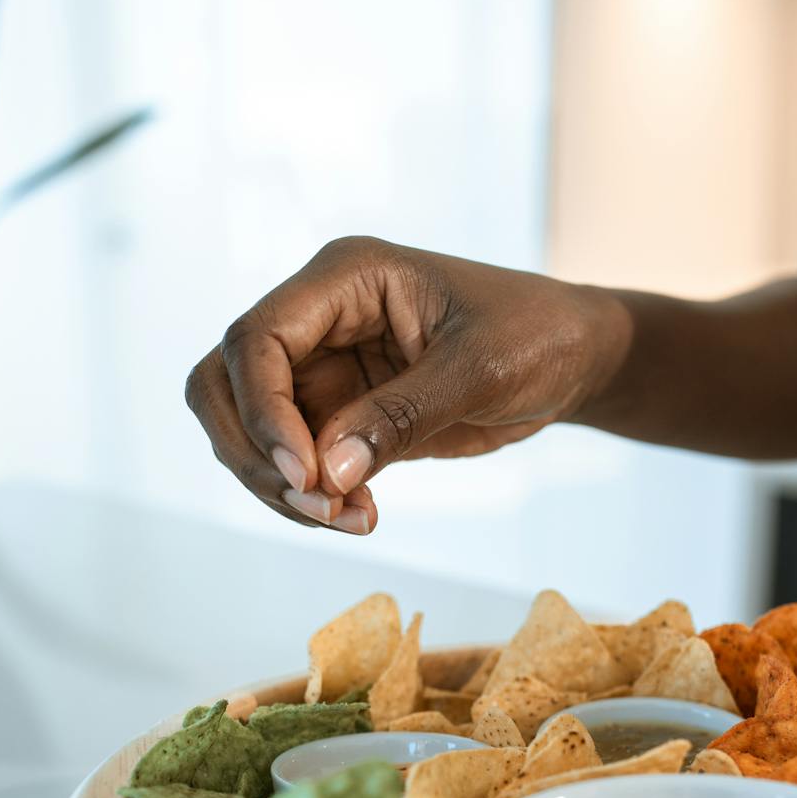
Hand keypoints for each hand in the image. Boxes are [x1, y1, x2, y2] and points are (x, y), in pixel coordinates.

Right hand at [185, 236, 628, 532]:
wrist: (571, 360)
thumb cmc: (537, 336)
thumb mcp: (482, 369)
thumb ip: (401, 416)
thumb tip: (328, 473)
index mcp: (345, 278)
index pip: (256, 339)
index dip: (263, 411)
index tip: (306, 475)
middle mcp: (318, 320)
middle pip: (225, 384)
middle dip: (257, 454)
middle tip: (320, 505)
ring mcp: (322, 369)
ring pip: (247, 431)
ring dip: (279, 487)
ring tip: (349, 519)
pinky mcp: (336, 416)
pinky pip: (291, 463)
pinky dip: (310, 499)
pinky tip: (358, 517)